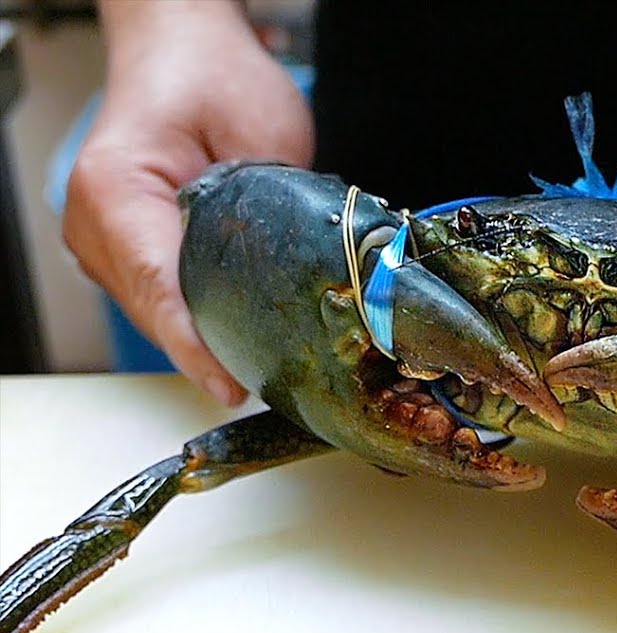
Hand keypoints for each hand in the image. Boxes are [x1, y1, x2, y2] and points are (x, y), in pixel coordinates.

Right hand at [64, 0, 313, 403]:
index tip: (231, 383)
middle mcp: (96, 224)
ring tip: (268, 369)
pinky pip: (163, 297)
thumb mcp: (261, 133)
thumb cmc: (213, 74)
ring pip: (158, 313)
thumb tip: (306, 275)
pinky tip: (244, 335)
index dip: (198, 346)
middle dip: (212, 352)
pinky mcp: (126, 249)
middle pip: (156, 312)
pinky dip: (201, 317)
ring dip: (208, 339)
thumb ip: (270, 207)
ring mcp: (104, 241)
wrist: (183, 49)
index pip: (160, 288)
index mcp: (116, 190)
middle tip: (276, 384)